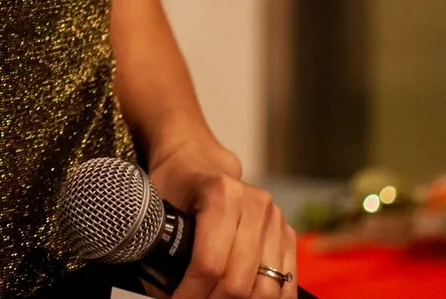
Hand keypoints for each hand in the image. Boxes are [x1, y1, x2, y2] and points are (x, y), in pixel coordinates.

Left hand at [147, 142, 296, 298]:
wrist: (197, 161)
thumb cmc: (175, 185)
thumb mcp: (159, 207)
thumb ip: (161, 247)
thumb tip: (164, 292)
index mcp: (222, 194)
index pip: (210, 264)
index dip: (191, 294)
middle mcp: (255, 204)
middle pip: (240, 281)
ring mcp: (275, 219)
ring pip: (267, 287)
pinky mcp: (287, 233)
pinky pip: (287, 281)